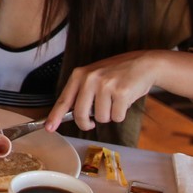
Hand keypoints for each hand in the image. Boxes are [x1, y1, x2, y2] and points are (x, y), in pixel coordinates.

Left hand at [46, 50, 162, 132]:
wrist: (143, 64)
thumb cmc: (117, 73)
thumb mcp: (94, 76)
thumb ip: (82, 92)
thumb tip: (71, 116)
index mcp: (80, 74)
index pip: (64, 100)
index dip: (55, 116)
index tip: (48, 128)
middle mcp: (90, 79)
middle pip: (80, 114)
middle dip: (86, 123)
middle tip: (91, 123)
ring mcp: (105, 85)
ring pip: (101, 118)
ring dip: (108, 115)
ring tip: (114, 101)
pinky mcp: (121, 93)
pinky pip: (117, 117)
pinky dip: (121, 114)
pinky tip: (124, 100)